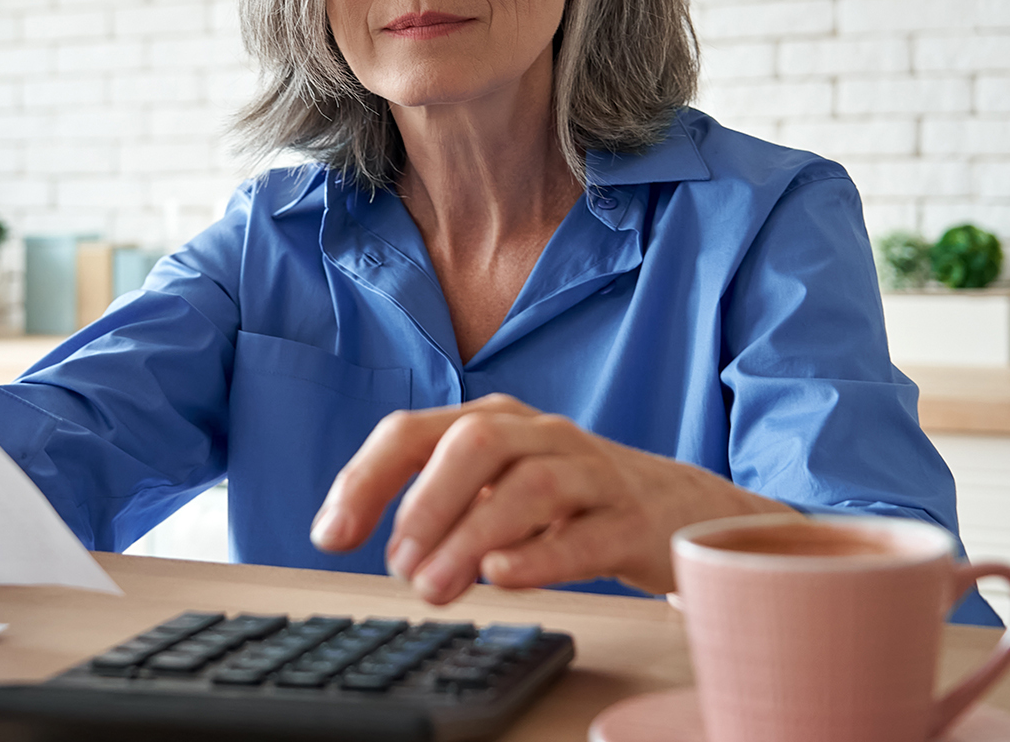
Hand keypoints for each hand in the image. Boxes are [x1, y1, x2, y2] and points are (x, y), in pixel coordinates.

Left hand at [308, 393, 789, 603]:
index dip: (365, 479)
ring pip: (531, 486)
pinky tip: (503, 576)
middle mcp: (540, 435)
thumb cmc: (571, 500)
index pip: (414, 431)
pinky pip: (587, 532)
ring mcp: (591, 473)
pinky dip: (541, 554)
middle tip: (397, 566)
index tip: (330, 535)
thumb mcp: (496, 487)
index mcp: (494, 422)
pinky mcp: (632, 521)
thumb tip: (377, 544)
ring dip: (473, 536)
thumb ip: (437, 506)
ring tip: (436, 587)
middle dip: (426, 502)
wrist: (679, 509)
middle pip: (475, 442)